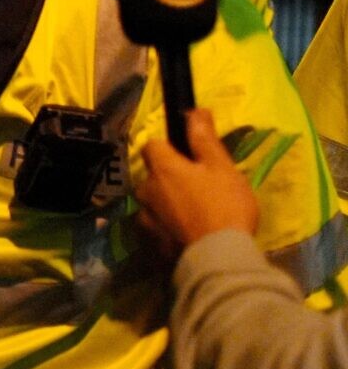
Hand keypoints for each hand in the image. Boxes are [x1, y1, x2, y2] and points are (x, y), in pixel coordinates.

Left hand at [138, 108, 258, 251]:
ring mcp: (145, 218)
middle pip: (153, 175)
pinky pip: (156, 225)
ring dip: (168, 203)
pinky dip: (168, 226)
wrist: (218, 257)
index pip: (152, 145)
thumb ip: (204, 139)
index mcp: (162, 169)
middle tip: (202, 188)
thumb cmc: (224, 206)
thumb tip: (194, 111)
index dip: (169, 147)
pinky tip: (189, 233)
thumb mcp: (221, 168)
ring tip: (197, 214)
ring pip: (154, 201)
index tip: (190, 157)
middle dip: (170, 178)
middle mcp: (145, 190)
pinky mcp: (149, 242)